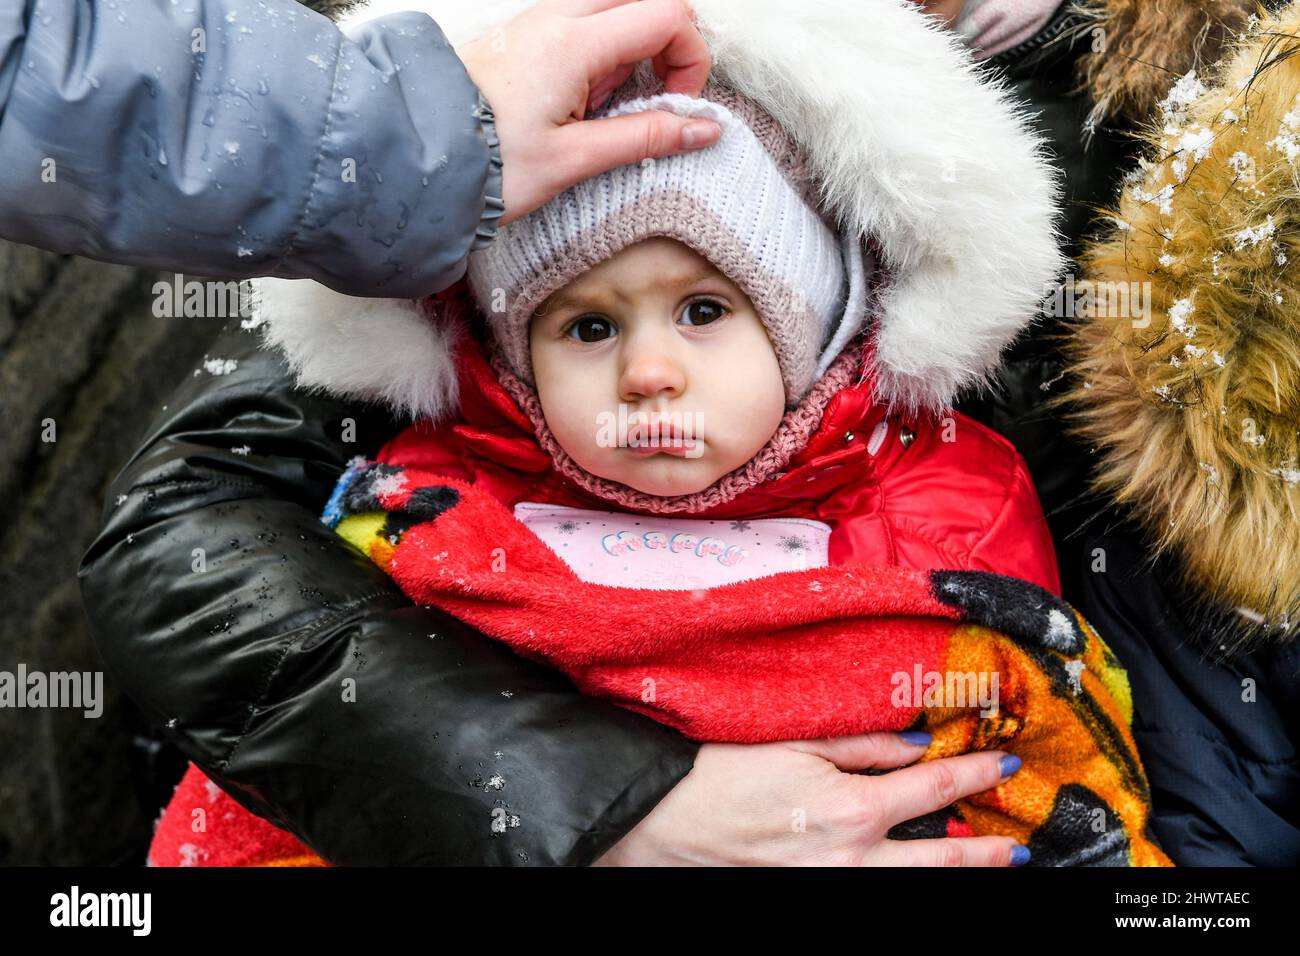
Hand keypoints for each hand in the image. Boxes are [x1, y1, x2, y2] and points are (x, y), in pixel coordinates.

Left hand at [456, 0, 721, 225]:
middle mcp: (554, 19)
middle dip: (667, 41)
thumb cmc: (487, 165)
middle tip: (658, 95)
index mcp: (574, 45)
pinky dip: (600, 51)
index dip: (690, 58)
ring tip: (610, 106)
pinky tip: (582, 101)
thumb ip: (645, 137)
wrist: (417, 161)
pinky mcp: (522, 37)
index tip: (679, 104)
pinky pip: (579, 22)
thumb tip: (702, 128)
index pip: (666, 17)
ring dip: (631, 46)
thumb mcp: (574, 160)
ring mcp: (535, 23)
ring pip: (611, 6)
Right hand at [592, 733, 1026, 865]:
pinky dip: (901, 882)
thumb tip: (915, 744)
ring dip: (951, 875)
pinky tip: (910, 871)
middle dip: (986, 853)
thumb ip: (863, 745)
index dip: (975, 773)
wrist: (660, 821)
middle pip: (940, 860)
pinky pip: (869, 891)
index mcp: (852, 809)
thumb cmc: (719, 774)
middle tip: (1018, 849)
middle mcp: (852, 859)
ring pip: (911, 887)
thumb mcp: (796, 742)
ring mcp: (832, 884)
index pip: (935, 790)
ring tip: (985, 868)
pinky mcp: (809, 895)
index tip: (1003, 763)